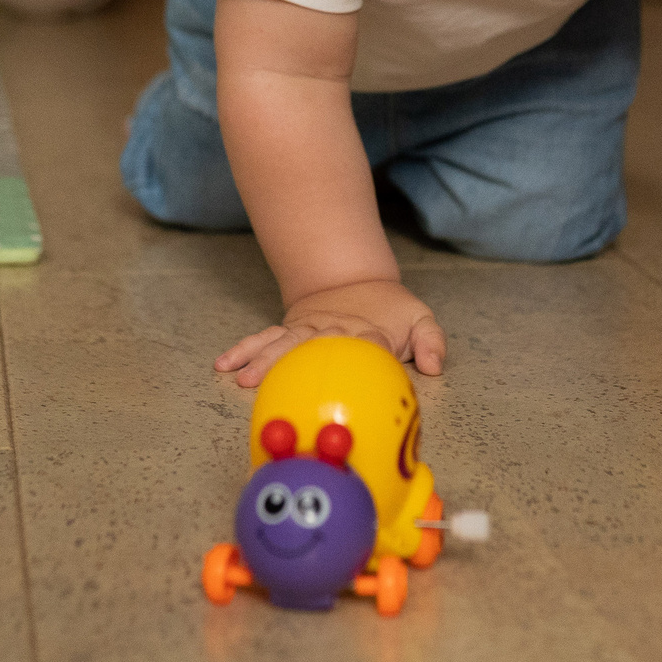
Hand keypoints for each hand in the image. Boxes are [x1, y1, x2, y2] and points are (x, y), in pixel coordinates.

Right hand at [213, 279, 446, 388]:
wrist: (357, 279)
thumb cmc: (390, 310)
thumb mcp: (419, 319)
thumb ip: (431, 341)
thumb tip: (436, 365)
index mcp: (367, 332)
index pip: (365, 346)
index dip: (360, 358)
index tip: (346, 376)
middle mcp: (332, 331)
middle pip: (308, 346)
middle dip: (285, 362)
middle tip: (262, 381)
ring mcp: (307, 330)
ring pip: (281, 343)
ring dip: (259, 359)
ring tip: (239, 377)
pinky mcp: (291, 329)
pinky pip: (265, 338)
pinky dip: (245, 349)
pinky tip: (225, 363)